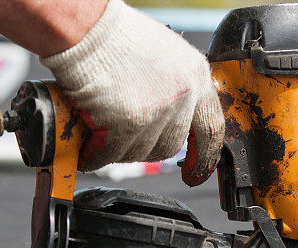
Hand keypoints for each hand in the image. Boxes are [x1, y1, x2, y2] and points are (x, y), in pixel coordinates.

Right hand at [41, 0, 224, 185]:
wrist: (86, 27)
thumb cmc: (115, 36)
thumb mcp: (164, 56)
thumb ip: (174, 88)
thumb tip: (174, 119)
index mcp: (196, 76)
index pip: (211, 128)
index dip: (204, 155)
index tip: (197, 170)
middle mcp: (182, 96)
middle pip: (171, 146)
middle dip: (146, 147)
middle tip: (125, 137)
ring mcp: (157, 112)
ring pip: (140, 152)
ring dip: (119, 149)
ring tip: (101, 131)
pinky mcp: (128, 124)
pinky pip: (111, 154)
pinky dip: (96, 155)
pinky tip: (87, 147)